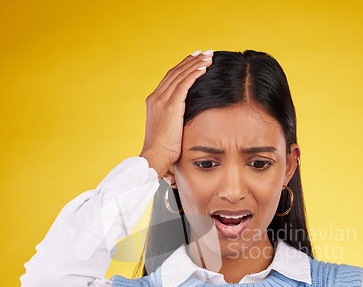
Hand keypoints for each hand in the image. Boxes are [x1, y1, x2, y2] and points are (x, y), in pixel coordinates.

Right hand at [139, 49, 213, 178]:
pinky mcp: (171, 106)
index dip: (182, 67)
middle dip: (191, 61)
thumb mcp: (167, 131)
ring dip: (195, 64)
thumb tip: (185, 122)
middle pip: (175, 72)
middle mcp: (156, 98)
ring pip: (180, 75)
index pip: (169, 78)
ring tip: (209, 56)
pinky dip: (194, 74)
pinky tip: (204, 67)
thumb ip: (174, 121)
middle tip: (205, 53)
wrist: (154, 157)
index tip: (194, 59)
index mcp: (154, 102)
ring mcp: (162, 101)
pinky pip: (184, 84)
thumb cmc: (162, 151)